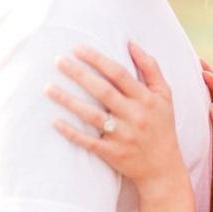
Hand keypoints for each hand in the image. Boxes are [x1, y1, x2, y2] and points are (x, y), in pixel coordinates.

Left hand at [47, 43, 182, 191]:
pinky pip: (88, 141)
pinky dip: (72, 132)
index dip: (98, 59)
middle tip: (57, 60)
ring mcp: (123, 136)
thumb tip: (131, 43)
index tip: (77, 48)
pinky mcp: (112, 153)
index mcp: (147, 99)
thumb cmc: (162, 126)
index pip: (120, 74)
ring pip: (92, 116)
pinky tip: (55, 122)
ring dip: (68, 101)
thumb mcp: (165, 96)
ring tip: (47, 88)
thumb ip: (151, 68)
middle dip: (79, 74)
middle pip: (103, 91)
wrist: (163, 168)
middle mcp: (135, 116)